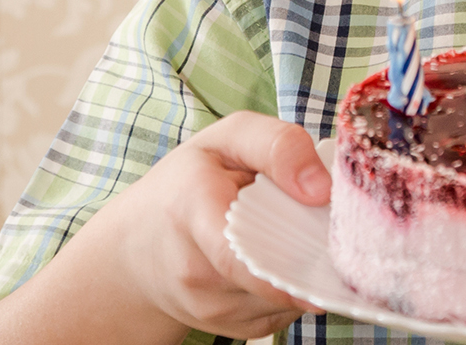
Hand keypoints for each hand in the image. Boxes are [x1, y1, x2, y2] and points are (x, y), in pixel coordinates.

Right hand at [107, 111, 331, 335]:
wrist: (136, 246)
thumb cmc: (185, 184)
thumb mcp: (226, 140)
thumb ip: (277, 146)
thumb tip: (322, 189)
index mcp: (192, 211)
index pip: (239, 254)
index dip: (289, 260)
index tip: (328, 251)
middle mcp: (196, 271)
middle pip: (277, 275)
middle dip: (310, 254)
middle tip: (318, 224)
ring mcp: (211, 308)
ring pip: (287, 297)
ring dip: (303, 271)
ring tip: (289, 237)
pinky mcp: (231, 328)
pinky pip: (283, 312)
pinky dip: (292, 288)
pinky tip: (277, 262)